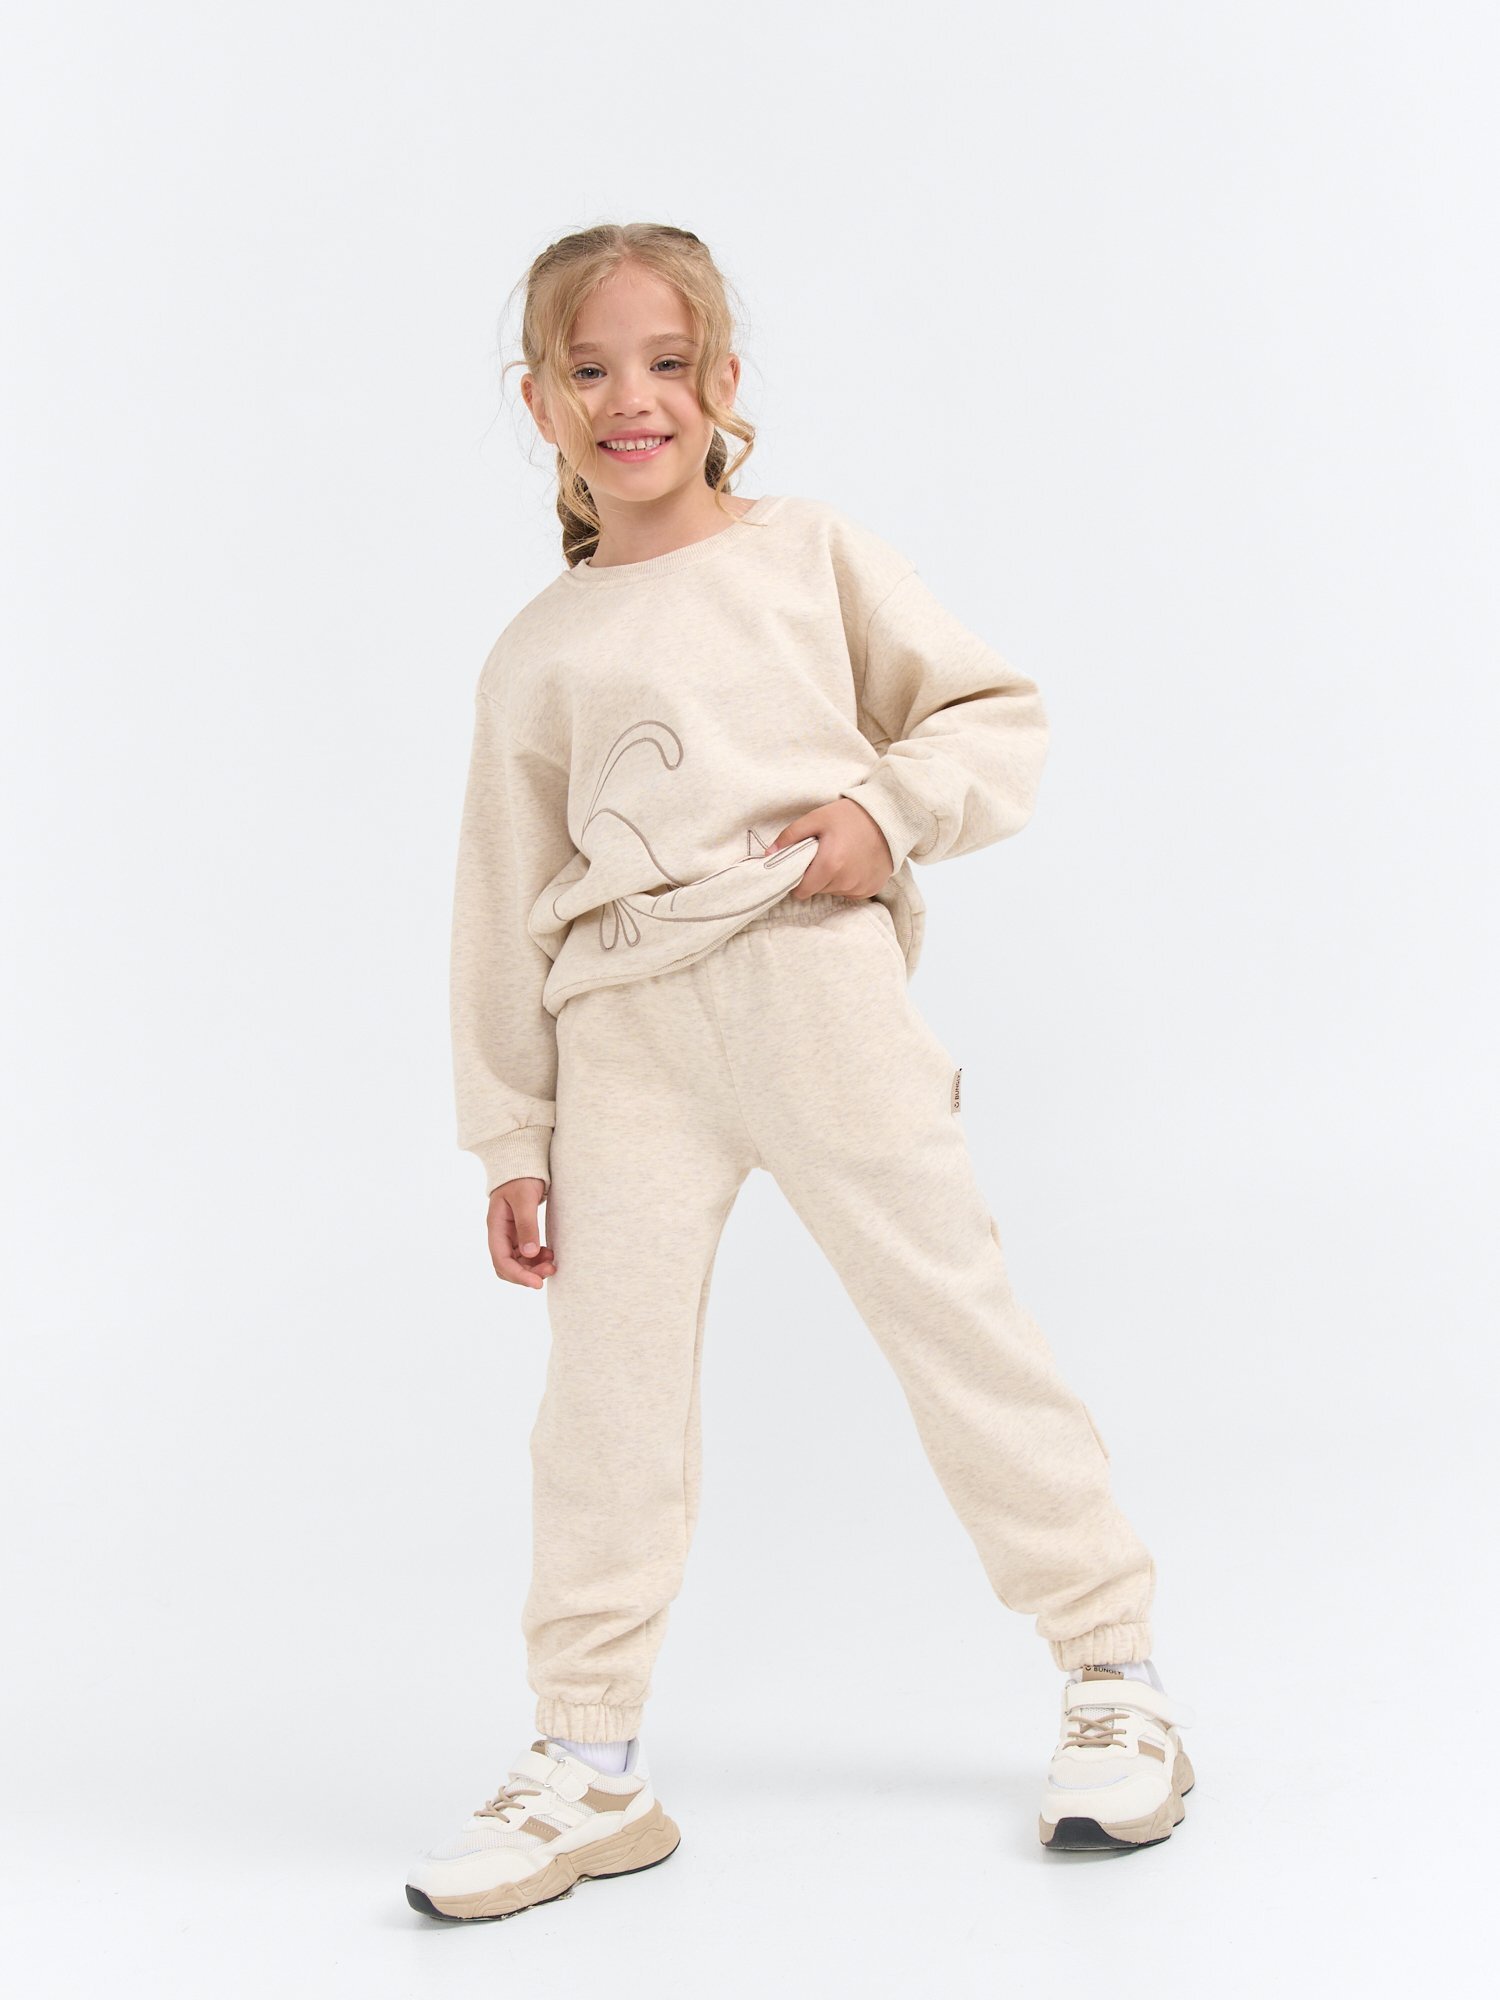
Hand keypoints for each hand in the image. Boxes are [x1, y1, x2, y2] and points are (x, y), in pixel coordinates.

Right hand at [488, 1177, 556, 1288]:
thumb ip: (527, 1225)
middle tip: (551, 1271)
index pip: (501, 1260)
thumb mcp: (524, 1199)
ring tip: (553, 1263)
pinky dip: (537, 1259)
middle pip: (508, 1266)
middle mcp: (500, 1234)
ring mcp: (509, 1235)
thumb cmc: (522, 1178)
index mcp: (495, 1227)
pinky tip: (549, 1254)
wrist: (524, 1164)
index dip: (518, 1275)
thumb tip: (530, 1254)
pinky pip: (526, 1254)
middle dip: (528, 1273)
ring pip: (518, 1262)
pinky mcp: (520, 1233)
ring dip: (534, 1268)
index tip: (537, 1283)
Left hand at [767, 798, 893, 899]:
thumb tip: (767, 854)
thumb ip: (789, 836)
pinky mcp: (871, 889)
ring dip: (832, 879)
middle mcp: (845, 882)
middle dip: (816, 877)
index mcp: (829, 866)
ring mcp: (860, 888)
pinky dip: (848, 881)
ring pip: (834, 892)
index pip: (801, 891)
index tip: (803, 866)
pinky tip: (854, 863)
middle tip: (824, 855)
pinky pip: (851, 892)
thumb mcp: (816, 818)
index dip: (798, 880)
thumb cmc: (851, 816)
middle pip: (818, 891)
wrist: (889, 817)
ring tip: (841, 856)